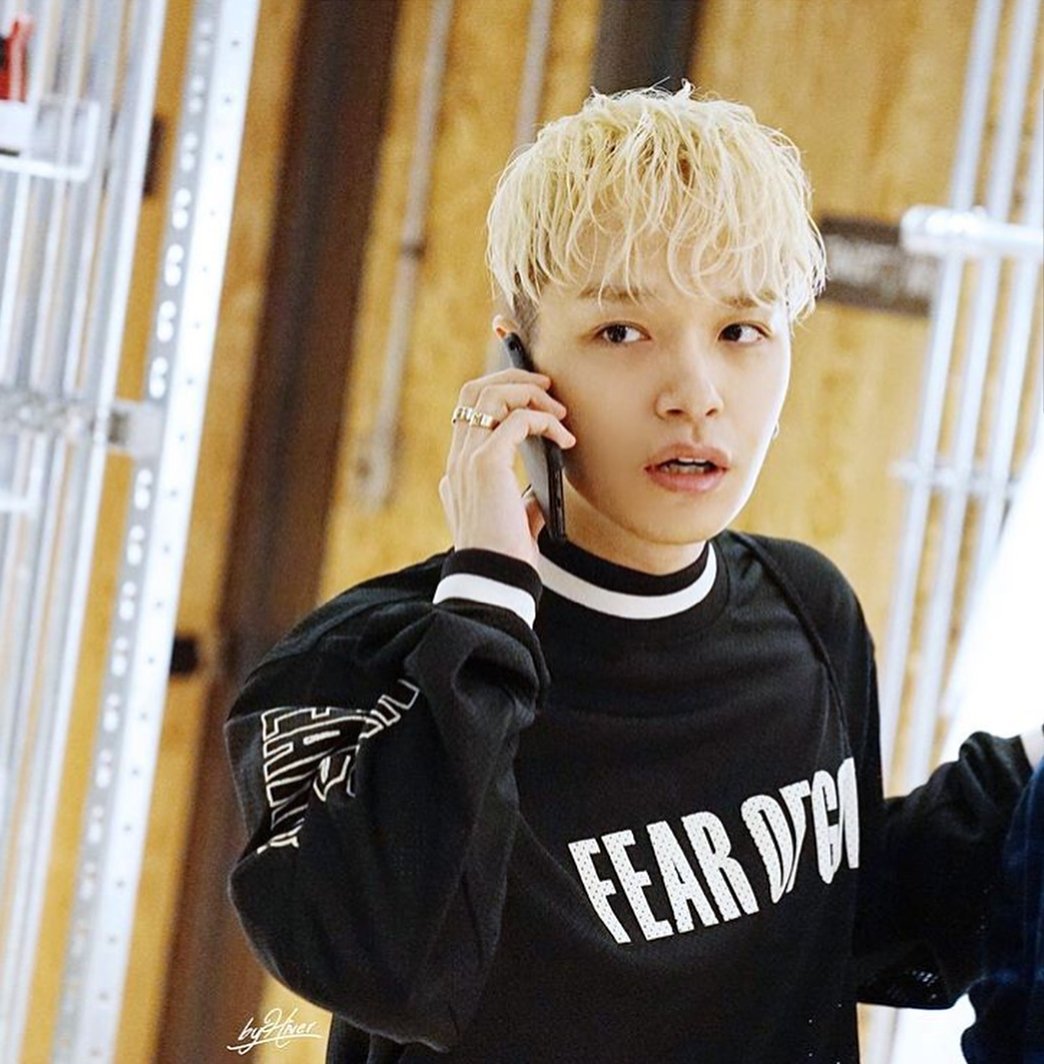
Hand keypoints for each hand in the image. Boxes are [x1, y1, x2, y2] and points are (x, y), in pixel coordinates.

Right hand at [440, 367, 574, 567]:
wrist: (496, 579)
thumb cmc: (506, 557)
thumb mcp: (514, 522)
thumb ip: (522, 502)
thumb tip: (539, 490)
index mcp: (459, 470)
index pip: (469, 410)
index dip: (501, 392)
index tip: (536, 398)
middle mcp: (458, 459)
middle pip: (474, 390)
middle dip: (513, 378)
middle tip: (548, 387)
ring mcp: (468, 458)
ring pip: (490, 393)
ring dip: (530, 393)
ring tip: (560, 411)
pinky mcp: (486, 463)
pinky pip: (517, 419)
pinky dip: (544, 420)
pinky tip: (564, 438)